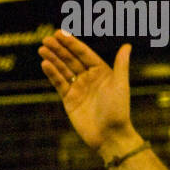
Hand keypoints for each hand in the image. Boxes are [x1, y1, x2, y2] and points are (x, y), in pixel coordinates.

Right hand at [39, 30, 140, 154]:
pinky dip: (52, 74)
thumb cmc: (119, 110)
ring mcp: (78, 88)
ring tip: (42, 49)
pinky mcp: (69, 100)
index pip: (84, 54)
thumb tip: (127, 46)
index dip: (72, 43)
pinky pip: (59, 83)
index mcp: (102, 71)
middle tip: (46, 39)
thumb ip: (121, 65)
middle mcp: (89, 78)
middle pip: (71, 60)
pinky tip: (45, 64)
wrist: (109, 135)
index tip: (60, 34)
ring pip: (63, 70)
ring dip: (53, 59)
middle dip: (59, 49)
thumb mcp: (120, 85)